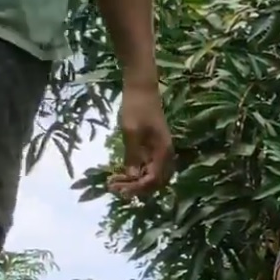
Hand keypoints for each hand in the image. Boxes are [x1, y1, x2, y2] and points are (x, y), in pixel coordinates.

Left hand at [109, 80, 173, 196]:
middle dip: (137, 188)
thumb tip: (133, 177)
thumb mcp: (131, 131)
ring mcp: (160, 151)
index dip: (138, 188)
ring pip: (152, 176)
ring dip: (135, 182)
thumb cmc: (137, 108)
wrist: (142, 89)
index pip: (154, 179)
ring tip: (115, 183)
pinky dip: (136, 173)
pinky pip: (148, 167)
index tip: (119, 190)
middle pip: (156, 181)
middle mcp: (165, 155)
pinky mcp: (154, 148)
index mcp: (163, 151)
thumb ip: (133, 155)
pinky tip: (122, 173)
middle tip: (114, 189)